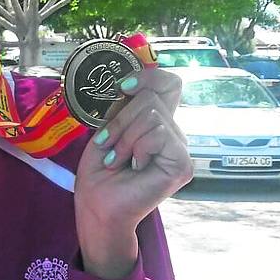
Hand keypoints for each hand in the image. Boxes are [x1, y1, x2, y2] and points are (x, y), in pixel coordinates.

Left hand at [74, 68, 192, 278]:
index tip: (123, 88)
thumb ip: (125, 106)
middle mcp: (172, 132)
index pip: (169, 83)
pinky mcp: (182, 163)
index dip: (149, 76)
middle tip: (109, 145)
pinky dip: (136, 147)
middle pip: (152, 96)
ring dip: (124, 136)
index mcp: (156, 121)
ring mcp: (180, 148)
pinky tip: (133, 166)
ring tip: (118, 158)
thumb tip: (130, 83)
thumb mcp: (108, 128)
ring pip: (151, 114)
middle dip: (121, 119)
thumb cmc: (99, 170)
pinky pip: (158, 133)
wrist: (97, 203)